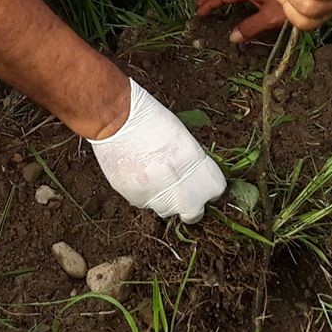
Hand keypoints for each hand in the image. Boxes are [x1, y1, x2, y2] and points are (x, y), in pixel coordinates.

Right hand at [86, 79, 224, 221]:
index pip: (215, 190)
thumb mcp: (182, 137)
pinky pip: (145, 203)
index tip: (203, 183)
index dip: (209, 187)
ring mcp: (156, 195)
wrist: (116, 119)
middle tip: (184, 192)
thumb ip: (192, 163)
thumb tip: (195, 180)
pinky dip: (145, 194)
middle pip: (194, 212)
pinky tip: (138, 174)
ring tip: (155, 177)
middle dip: (191, 205)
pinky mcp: (135, 198)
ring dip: (166, 200)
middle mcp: (178, 185)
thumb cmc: (150, 119)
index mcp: (195, 164)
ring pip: (167, 210)